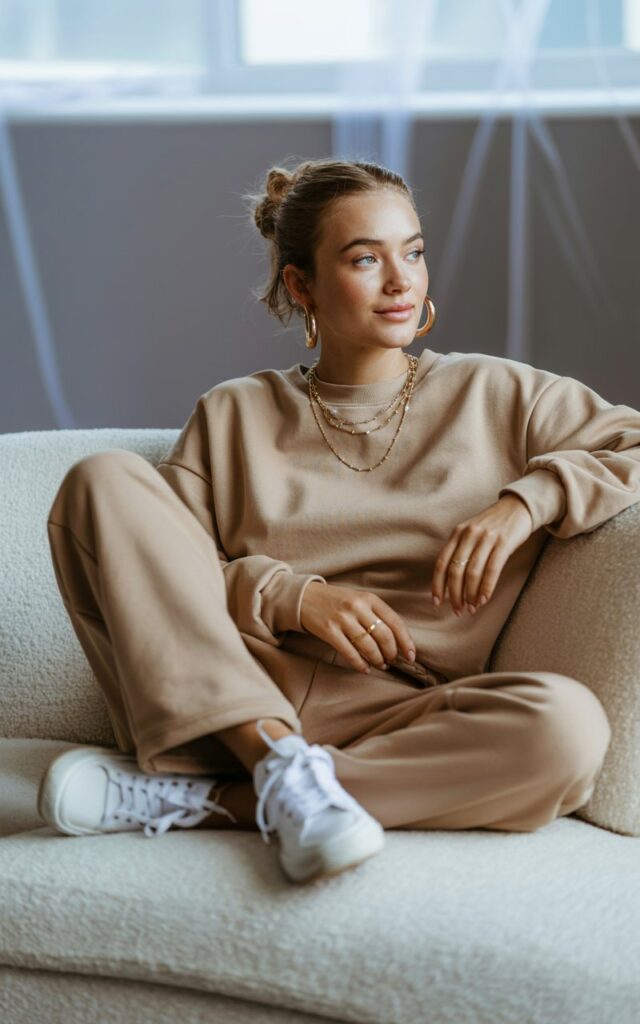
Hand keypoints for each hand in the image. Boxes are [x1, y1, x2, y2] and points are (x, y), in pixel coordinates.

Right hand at [300, 581, 416, 673]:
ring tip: (380, 665)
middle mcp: (357, 607)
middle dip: (392, 653)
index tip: (411, 655)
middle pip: (384, 636)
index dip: (406, 641)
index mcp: (369, 598)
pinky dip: (360, 664)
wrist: (305, 597)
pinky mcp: (329, 631)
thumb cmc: (336, 601)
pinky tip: (364, 669)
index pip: (395, 622)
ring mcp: (343, 619)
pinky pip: (350, 652)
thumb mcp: (358, 599)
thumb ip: (376, 614)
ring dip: (378, 660)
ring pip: (369, 646)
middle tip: (392, 661)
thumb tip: (396, 640)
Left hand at [431, 494, 533, 615]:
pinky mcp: (504, 542)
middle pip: (455, 570)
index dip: (438, 585)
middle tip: (457, 610)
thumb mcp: (472, 532)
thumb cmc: (494, 525)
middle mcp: (469, 534)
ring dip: (470, 595)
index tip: (437, 602)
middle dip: (455, 594)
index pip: (442, 562)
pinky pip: (492, 569)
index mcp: (458, 533)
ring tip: (471, 608)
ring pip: (473, 572)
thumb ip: (461, 550)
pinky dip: (486, 587)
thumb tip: (452, 583)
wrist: (519, 506)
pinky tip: (484, 599)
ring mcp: (486, 538)